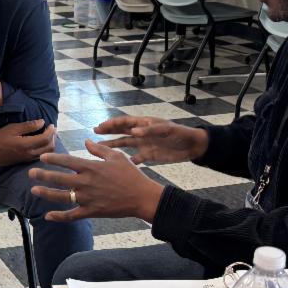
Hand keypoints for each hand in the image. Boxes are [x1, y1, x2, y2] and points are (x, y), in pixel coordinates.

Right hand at [0, 119, 56, 166]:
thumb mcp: (12, 129)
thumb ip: (28, 126)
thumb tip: (42, 122)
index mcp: (27, 145)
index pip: (46, 138)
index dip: (51, 131)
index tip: (51, 124)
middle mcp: (30, 154)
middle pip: (50, 147)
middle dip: (53, 137)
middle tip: (52, 129)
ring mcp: (29, 159)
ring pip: (47, 153)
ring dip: (50, 143)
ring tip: (48, 135)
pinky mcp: (26, 161)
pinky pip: (41, 155)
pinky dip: (45, 148)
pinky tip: (41, 142)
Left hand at [30, 140, 164, 221]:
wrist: (142, 197)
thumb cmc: (131, 175)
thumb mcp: (117, 157)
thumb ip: (99, 149)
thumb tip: (86, 141)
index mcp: (91, 167)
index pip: (67, 161)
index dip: (53, 158)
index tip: (42, 157)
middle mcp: (86, 182)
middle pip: (59, 178)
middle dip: (43, 175)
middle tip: (30, 173)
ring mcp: (87, 198)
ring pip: (62, 196)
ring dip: (46, 193)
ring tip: (34, 191)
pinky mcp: (91, 212)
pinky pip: (72, 215)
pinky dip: (59, 216)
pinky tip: (48, 216)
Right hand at [94, 116, 208, 164]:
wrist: (193, 146)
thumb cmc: (180, 134)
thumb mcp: (167, 130)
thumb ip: (150, 130)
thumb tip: (133, 131)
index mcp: (145, 124)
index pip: (125, 122)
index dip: (112, 123)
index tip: (100, 127)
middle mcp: (142, 133)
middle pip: (121, 131)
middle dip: (108, 131)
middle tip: (94, 132)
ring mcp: (144, 144)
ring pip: (125, 144)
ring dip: (113, 145)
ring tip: (100, 148)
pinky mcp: (149, 155)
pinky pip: (134, 158)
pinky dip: (126, 161)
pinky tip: (117, 166)